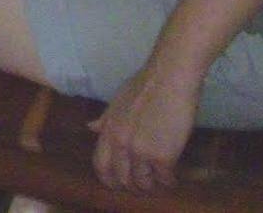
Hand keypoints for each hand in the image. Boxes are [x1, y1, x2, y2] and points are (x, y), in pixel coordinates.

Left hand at [88, 62, 201, 193]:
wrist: (170, 77)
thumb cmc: (146, 85)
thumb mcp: (118, 101)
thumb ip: (105, 119)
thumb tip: (90, 127)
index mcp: (108, 131)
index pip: (100, 165)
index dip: (108, 179)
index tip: (117, 184)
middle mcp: (120, 144)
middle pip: (122, 179)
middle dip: (133, 185)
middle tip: (143, 184)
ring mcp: (141, 152)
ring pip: (143, 183)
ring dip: (151, 185)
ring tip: (158, 181)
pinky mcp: (162, 157)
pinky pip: (164, 179)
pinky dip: (168, 181)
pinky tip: (172, 177)